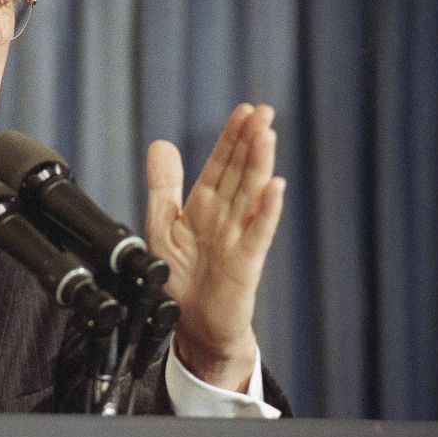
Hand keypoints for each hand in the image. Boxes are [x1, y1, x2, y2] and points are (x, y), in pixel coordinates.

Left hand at [145, 104, 285, 391]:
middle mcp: (225, 217)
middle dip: (250, 142)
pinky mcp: (245, 264)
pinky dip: (267, 211)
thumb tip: (162, 143)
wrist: (192, 326)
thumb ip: (163, 185)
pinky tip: (276, 188)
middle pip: (239, 173)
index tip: (244, 110)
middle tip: (263, 111)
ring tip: (267, 136)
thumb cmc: (180, 278)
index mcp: (204, 206)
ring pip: (250, 196)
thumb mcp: (162, 224)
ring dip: (259, 165)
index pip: (220, 164)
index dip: (231, 138)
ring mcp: (238, 238)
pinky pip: (257, 233)